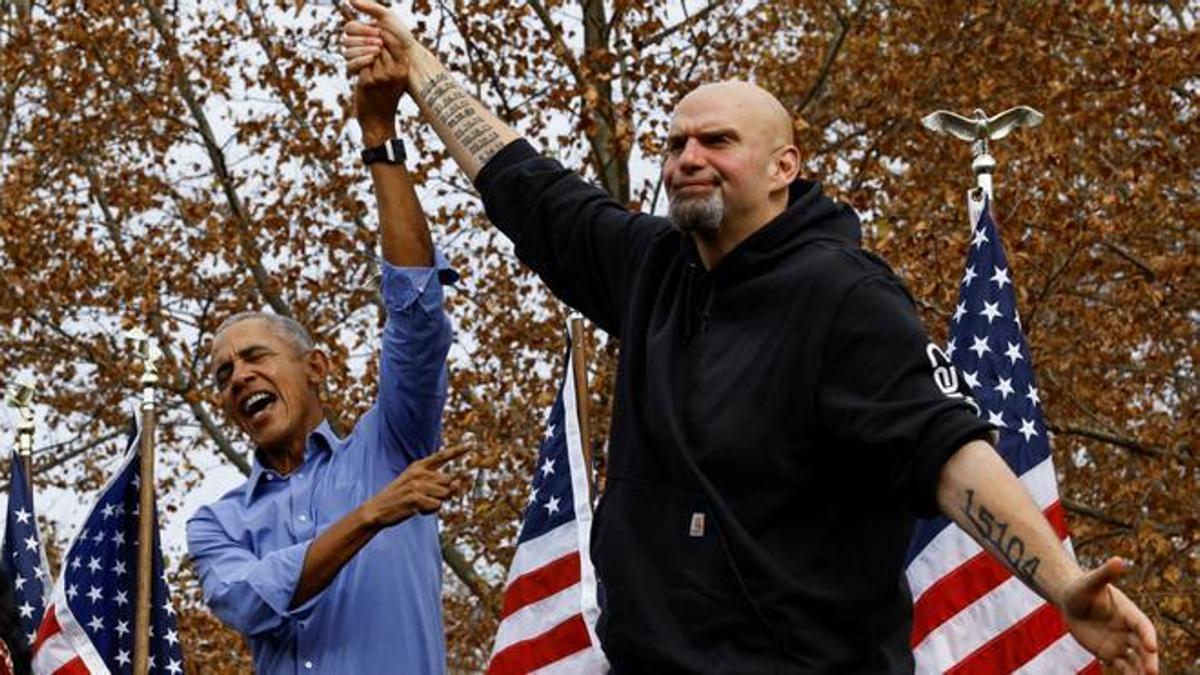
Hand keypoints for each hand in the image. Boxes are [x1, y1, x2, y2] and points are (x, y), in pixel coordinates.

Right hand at [342, 0, 415, 75]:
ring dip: (364, 50)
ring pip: (347, 53)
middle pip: (346, 41)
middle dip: (365, 41)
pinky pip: (350, 66)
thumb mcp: (388, 17)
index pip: (348, 28)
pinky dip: (361, 61)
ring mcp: (356, 58)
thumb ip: (369, 7)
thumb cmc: (401, 37)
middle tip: (380, 43)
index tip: (378, 32)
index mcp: (360, 31)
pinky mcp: (359, 72)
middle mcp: (356, 44)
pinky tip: (373, 59)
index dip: (362, 30)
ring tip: (379, 51)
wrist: (410, 58)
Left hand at [345, 17, 411, 144]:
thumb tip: (383, 40)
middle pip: (380, 46)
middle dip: (371, 44)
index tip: (376, 37)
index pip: (395, 43)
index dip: (384, 37)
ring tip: (361, 59)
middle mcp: (395, 72)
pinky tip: (356, 72)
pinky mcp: (367, 81)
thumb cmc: (386, 99)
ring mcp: (381, 76)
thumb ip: (393, 62)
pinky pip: (359, 64)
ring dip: (361, 53)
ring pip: (368, 53)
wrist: (379, 122)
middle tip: (364, 46)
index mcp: (404, 70)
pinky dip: (356, 65)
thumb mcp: (397, 80)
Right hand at [360, 445, 468, 526]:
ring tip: (419, 504)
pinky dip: (431, 511)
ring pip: (445, 495)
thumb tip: (458, 484)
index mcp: (417, 466)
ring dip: (436, 503)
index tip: (471, 445)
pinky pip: (437, 505)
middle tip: (424, 499)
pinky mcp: (416, 498)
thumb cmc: (400, 499)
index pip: (441, 456)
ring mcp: (417, 485)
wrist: (377, 510)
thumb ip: (438, 484)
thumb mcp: (417, 487)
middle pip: (448, 481)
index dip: (457, 451)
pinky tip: (417, 510)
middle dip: (443, 493)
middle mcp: (419, 473)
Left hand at [1062, 557, 1158, 673]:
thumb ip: (1106, 573)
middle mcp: (1128, 630)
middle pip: (1143, 647)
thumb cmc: (1082, 588)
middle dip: (1149, 659)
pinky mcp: (1109, 653)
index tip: (1152, 646)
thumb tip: (1118, 560)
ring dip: (1140, 671)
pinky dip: (1128, 674)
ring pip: (1135, 660)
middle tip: (1152, 672)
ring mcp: (1120, 642)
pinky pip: (1122, 666)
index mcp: (1129, 612)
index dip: (1148, 636)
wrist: (1070, 600)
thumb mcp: (1091, 581)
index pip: (1143, 626)